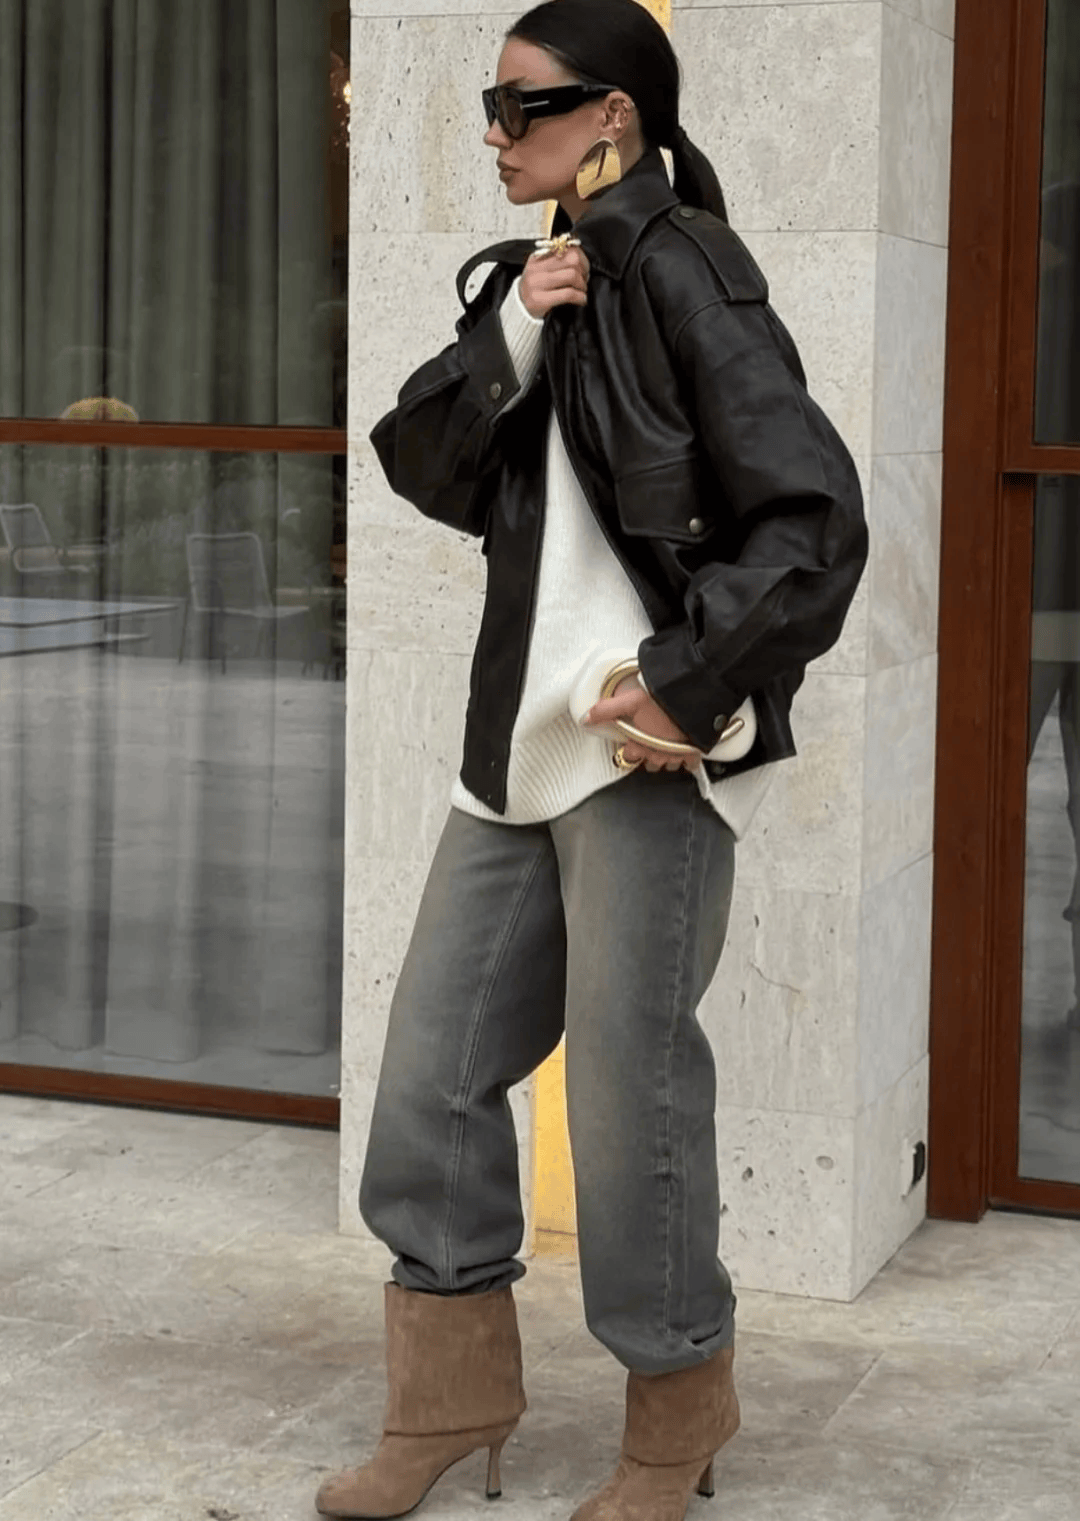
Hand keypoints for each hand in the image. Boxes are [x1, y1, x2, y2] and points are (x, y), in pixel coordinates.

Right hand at [520, 246, 589, 318]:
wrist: (519, 308)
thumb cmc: (535, 289)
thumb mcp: (541, 270)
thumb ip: (556, 261)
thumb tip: (579, 256)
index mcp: (537, 257)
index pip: (566, 248)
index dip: (581, 258)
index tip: (584, 268)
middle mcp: (536, 268)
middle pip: (572, 260)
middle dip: (584, 271)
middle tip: (584, 280)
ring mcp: (537, 284)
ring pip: (571, 276)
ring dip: (582, 285)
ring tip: (582, 291)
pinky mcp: (540, 300)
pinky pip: (568, 294)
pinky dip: (580, 297)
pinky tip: (581, 300)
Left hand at [583, 677, 702, 772]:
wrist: (692, 699)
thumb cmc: (661, 701)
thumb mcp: (629, 701)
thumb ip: (606, 710)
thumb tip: (586, 719)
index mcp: (639, 745)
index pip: (627, 758)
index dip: (627, 751)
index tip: (629, 744)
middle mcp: (656, 755)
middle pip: (648, 764)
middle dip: (647, 755)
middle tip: (648, 742)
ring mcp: (676, 756)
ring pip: (668, 765)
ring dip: (666, 757)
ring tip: (666, 745)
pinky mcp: (693, 753)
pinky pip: (690, 765)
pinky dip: (688, 760)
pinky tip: (686, 752)